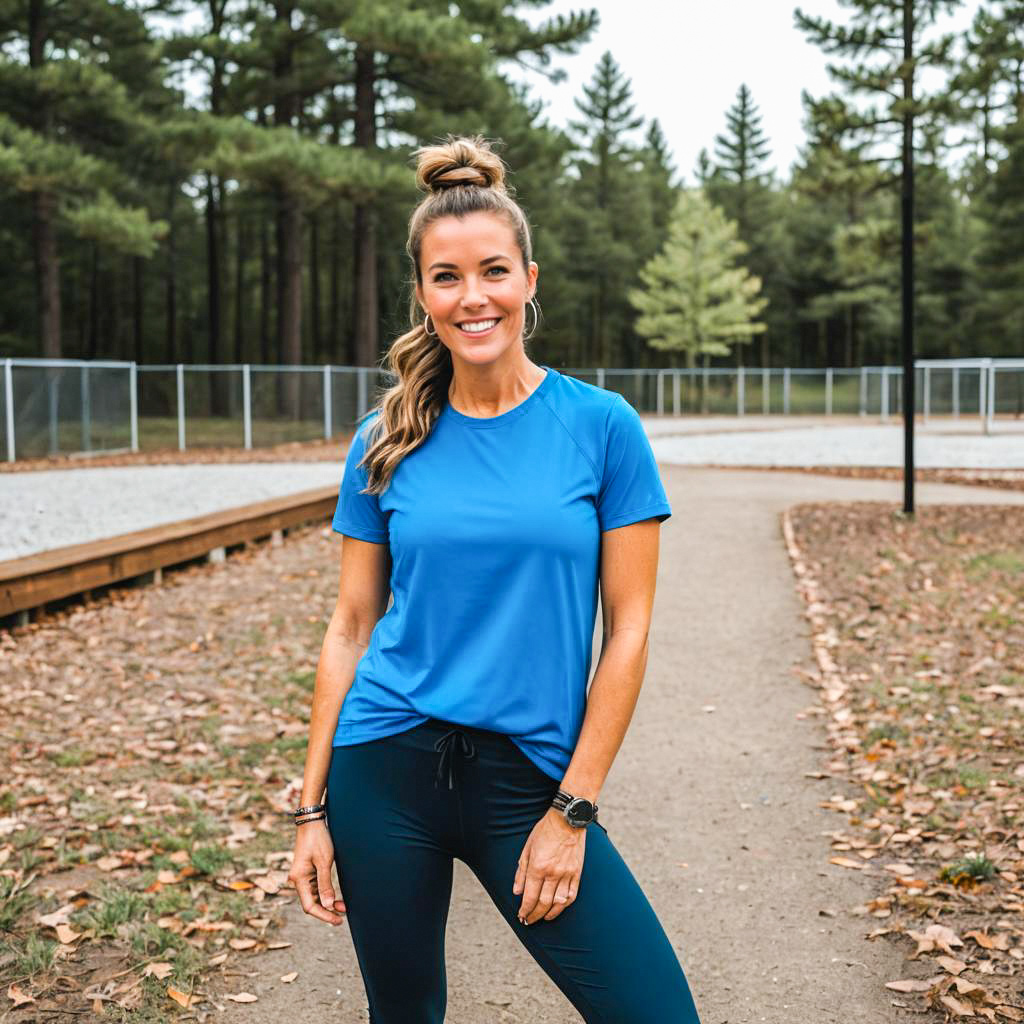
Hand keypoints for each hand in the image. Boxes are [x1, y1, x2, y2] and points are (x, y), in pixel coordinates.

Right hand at [287, 820, 346, 925]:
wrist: (312, 822)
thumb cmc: (318, 839)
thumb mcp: (324, 862)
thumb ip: (325, 884)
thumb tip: (328, 906)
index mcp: (299, 879)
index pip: (309, 906)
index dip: (323, 915)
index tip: (337, 920)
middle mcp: (298, 880)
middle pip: (311, 903)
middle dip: (327, 910)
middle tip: (343, 916)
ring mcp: (302, 876)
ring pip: (314, 896)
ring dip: (327, 903)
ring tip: (343, 907)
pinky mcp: (307, 872)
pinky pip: (315, 888)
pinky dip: (325, 893)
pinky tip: (335, 898)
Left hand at [513, 808, 585, 924]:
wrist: (568, 819)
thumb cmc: (545, 831)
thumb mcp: (527, 848)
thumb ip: (521, 872)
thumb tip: (517, 891)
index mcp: (538, 867)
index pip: (530, 897)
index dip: (524, 910)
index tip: (521, 916)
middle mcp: (553, 873)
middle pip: (543, 903)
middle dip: (534, 915)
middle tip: (529, 921)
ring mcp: (567, 874)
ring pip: (558, 903)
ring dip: (549, 914)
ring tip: (542, 918)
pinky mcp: (577, 873)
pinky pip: (572, 895)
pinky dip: (564, 905)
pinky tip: (558, 908)